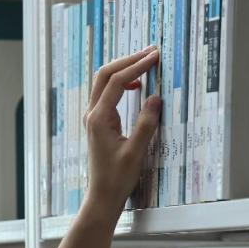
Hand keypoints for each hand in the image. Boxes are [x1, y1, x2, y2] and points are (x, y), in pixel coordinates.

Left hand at [82, 46, 160, 217]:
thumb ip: (146, 124)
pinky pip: (107, 94)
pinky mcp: (99, 123)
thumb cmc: (118, 178)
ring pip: (104, 83)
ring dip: (124, 69)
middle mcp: (93, 114)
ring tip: (146, 62)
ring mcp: (93, 117)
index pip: (117, 82)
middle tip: (151, 52)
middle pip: (105, 75)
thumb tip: (156, 97)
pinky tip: (137, 85)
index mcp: (99, 118)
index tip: (155, 56)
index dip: (136, 66)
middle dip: (127, 61)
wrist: (103, 196)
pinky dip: (121, 83)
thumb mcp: (136, 152)